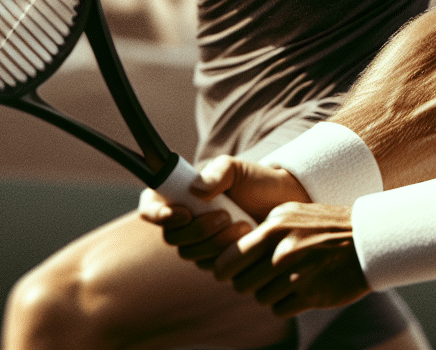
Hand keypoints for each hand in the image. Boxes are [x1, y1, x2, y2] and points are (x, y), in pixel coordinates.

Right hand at [139, 157, 310, 268]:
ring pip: (190, 254)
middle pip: (172, 237)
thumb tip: (196, 190)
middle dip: (197, 230)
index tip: (180, 213)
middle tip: (224, 216)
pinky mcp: (216, 260)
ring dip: (215, 242)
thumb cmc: (257, 181)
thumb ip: (218, 172)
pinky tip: (247, 238)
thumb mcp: (238, 169)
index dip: (156, 213)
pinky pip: (210, 266)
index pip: (150, 206)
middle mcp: (185, 221)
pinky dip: (227, 254)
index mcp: (181, 194)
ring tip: (243, 224)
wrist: (285, 202)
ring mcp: (199, 243)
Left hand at [214, 203, 368, 314]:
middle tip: (268, 275)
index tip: (232, 272)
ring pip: (261, 299)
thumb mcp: (292, 214)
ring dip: (272, 293)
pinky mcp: (310, 295)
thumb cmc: (325, 226)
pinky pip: (279, 309)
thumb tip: (228, 256)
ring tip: (293, 277)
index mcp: (274, 226)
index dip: (227, 271)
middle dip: (251, 283)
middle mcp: (282, 250)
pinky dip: (287, 303)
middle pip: (241, 284)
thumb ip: (263, 231)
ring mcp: (297, 274)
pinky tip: (304, 287)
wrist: (368, 238)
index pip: (227, 261)